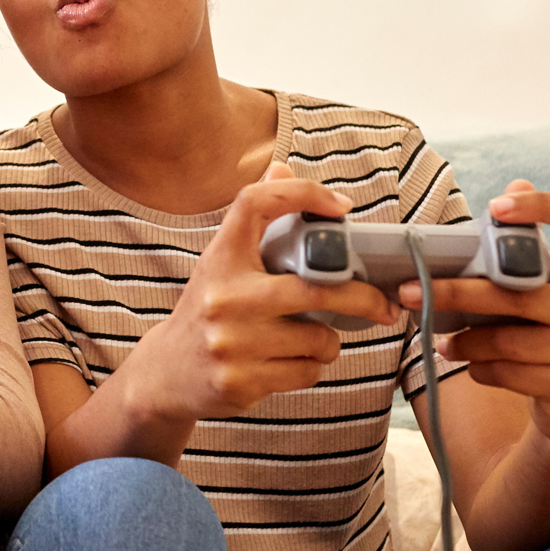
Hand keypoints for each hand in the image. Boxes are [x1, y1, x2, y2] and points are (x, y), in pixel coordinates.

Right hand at [120, 164, 400, 423]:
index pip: (255, 204)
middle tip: (384, 305)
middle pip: (315, 289)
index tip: (342, 208)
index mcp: (219, 259)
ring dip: (326, 342)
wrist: (166, 373)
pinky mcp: (240, 381)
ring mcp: (229, 342)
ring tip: (306, 341)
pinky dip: (309, 368)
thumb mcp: (221, 264)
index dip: (304, 194)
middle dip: (362, 298)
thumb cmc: (207, 311)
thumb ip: (253, 221)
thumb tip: (281, 169)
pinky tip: (285, 363)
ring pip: (318, 340)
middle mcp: (222, 297)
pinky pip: (306, 372)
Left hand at [397, 181, 549, 449]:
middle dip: (459, 293)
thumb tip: (516, 180)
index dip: (545, 205)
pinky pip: (511, 373)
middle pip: (521, 292)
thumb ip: (526, 251)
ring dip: (465, 341)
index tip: (495, 207)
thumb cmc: (548, 336)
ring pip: (510, 340)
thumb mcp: (543, 292)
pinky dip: (481, 369)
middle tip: (408, 291)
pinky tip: (471, 365)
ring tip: (441, 341)